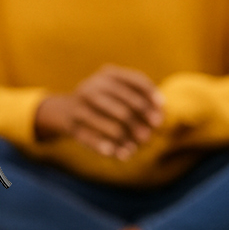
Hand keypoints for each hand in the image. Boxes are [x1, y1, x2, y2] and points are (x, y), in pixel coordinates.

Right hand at [34, 65, 164, 159]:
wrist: (65, 108)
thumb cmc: (103, 100)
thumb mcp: (118, 91)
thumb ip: (140, 98)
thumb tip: (163, 113)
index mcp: (108, 74)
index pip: (135, 81)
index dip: (150, 97)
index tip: (161, 113)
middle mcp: (93, 87)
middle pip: (123, 106)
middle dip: (139, 123)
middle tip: (149, 137)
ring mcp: (80, 106)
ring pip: (109, 126)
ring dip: (125, 139)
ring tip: (136, 148)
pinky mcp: (72, 125)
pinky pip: (93, 139)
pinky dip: (109, 148)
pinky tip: (122, 155)